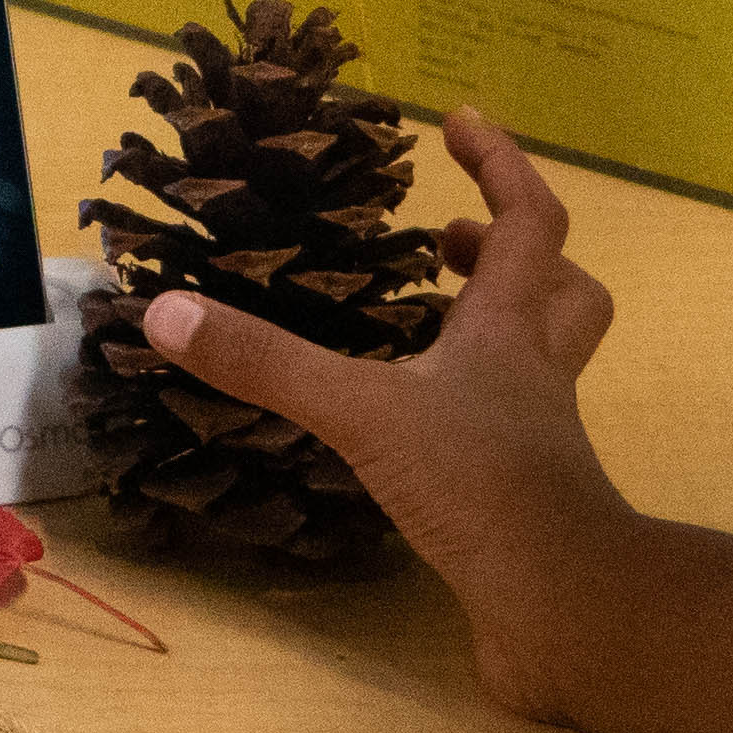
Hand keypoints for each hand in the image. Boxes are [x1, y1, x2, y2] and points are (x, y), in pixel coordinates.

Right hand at [143, 108, 631, 718]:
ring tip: (425, 328)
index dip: (499, 164)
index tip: (455, 122)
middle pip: (560, 290)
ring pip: (542, 361)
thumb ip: (270, 365)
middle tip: (445, 242)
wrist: (563, 610)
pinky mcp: (525, 501)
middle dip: (510, 254)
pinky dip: (469, 414)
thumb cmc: (480, 490)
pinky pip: (507, 432)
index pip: (530, 221)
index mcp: (511, 332)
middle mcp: (536, 376)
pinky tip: (414, 430)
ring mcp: (538, 441)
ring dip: (497, 330)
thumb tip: (169, 312)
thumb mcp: (363, 415)